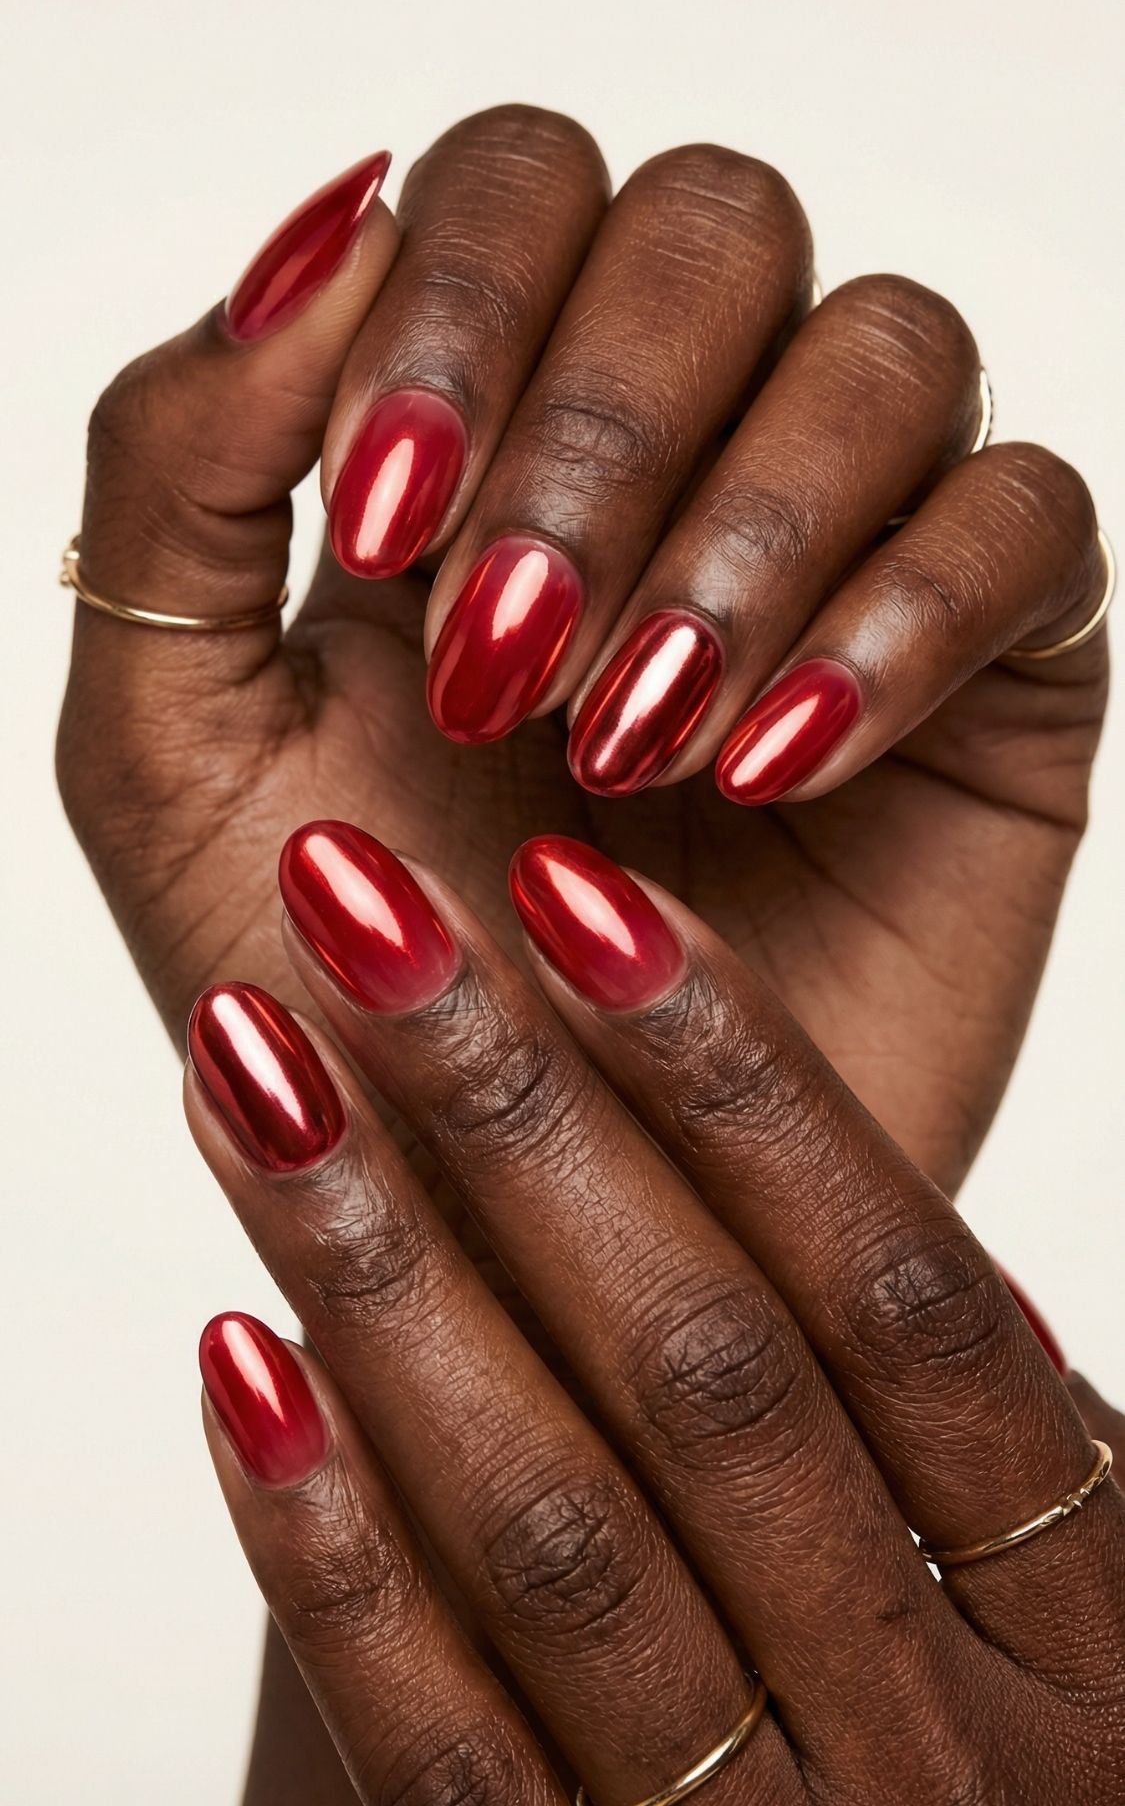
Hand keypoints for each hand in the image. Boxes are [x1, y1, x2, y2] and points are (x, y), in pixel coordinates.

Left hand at [58, 105, 1107, 1205]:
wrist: (508, 1234)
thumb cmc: (331, 1000)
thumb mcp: (167, 737)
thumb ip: (177, 462)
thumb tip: (324, 221)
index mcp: (482, 433)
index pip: (523, 184)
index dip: (464, 304)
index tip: (385, 525)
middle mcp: (678, 456)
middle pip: (718, 224)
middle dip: (605, 423)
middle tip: (511, 659)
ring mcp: (848, 551)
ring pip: (888, 346)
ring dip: (749, 527)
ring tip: (638, 742)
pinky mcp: (993, 671)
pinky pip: (1026, 522)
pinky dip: (904, 612)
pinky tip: (778, 762)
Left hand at [185, 823, 1124, 1803]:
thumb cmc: (981, 1753)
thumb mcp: (1060, 1593)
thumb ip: (968, 1423)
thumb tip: (789, 1128)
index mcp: (1101, 1628)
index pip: (904, 1294)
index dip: (740, 1070)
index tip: (575, 893)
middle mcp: (947, 1744)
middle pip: (713, 1373)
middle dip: (518, 1110)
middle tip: (364, 914)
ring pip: (554, 1530)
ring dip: (384, 1268)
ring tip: (259, 1068)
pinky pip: (441, 1749)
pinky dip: (333, 1549)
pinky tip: (243, 1357)